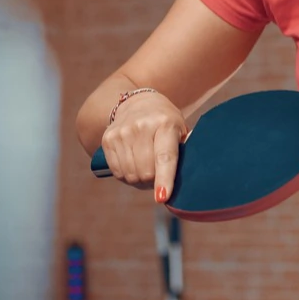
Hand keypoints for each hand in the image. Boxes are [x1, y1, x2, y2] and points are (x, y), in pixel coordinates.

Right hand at [100, 89, 186, 204]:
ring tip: (145, 167)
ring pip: (130, 175)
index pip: (164, 157)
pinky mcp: (108, 139)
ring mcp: (122, 132)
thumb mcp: (180, 129)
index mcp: (165, 124)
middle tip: (158, 173)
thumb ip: (184, 151)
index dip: (163, 179)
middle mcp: (141, 126)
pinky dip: (126, 175)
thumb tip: (190, 176)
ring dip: (139, 179)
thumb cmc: (165, 122)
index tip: (162, 197)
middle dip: (153, 180)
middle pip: (146, 172)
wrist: (138, 102)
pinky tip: (132, 164)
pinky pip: (117, 172)